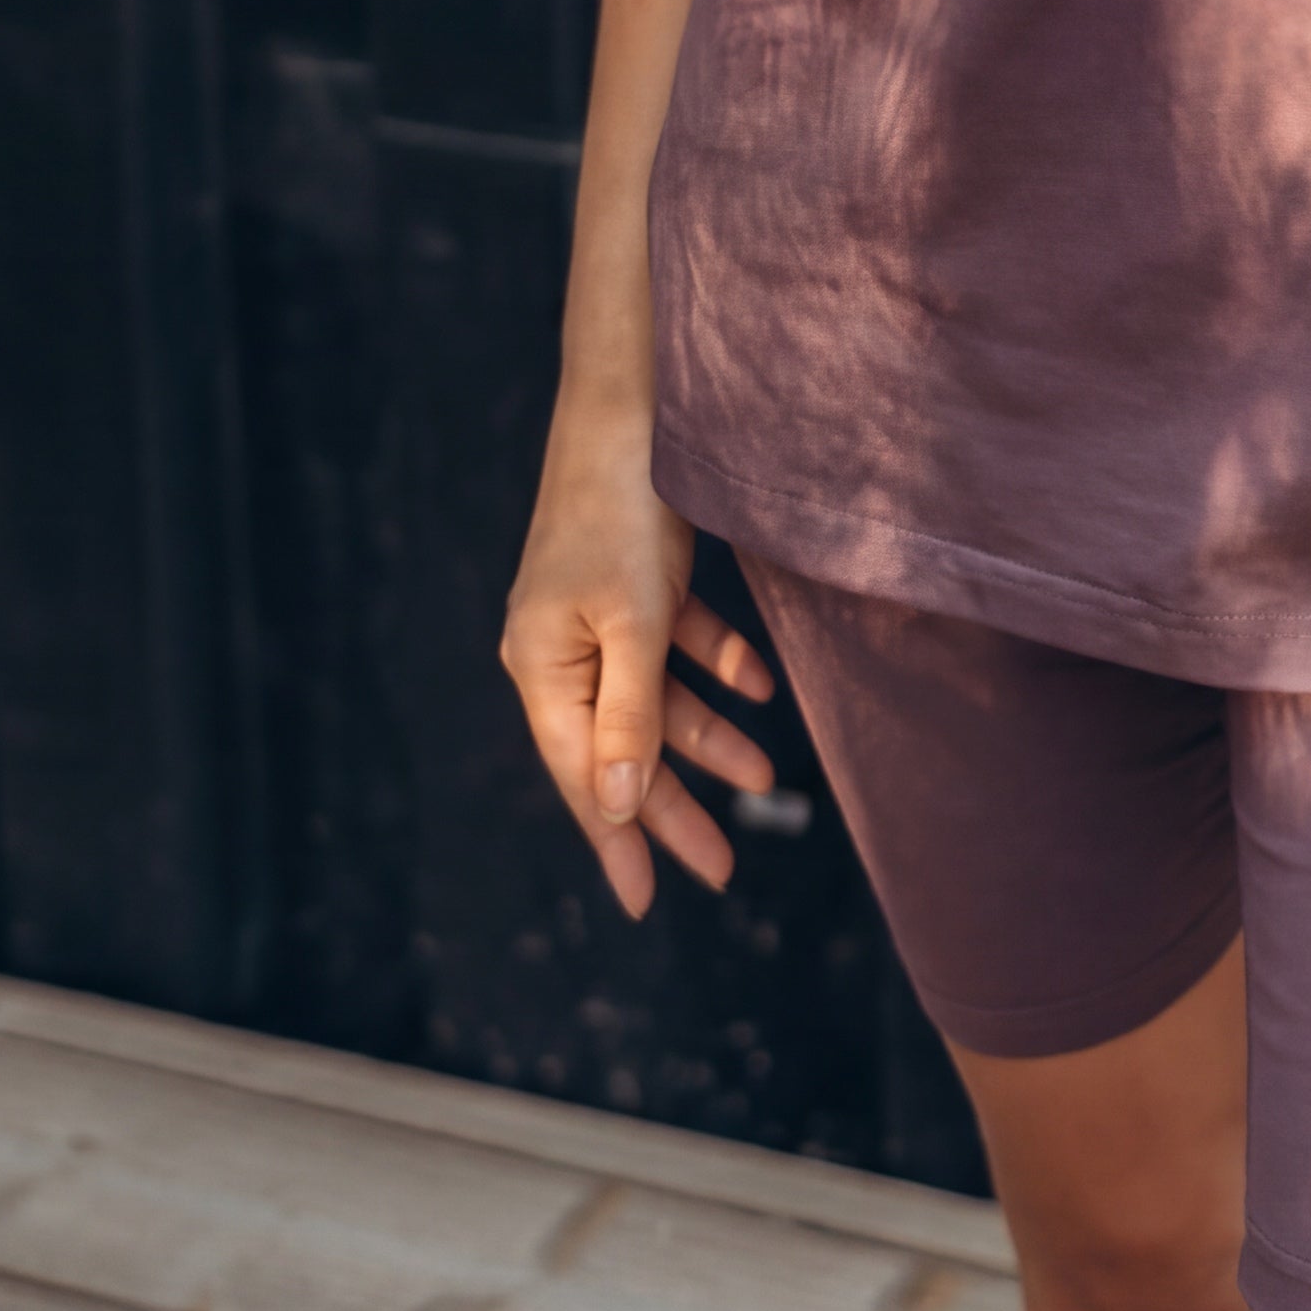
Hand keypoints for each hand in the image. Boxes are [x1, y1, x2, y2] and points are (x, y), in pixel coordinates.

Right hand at [501, 408, 779, 918]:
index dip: (616, 841)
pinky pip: (677, 642)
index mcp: (542, 669)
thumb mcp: (630, 623)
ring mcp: (599, 615)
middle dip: (674, 808)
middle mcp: (562, 650)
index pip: (584, 777)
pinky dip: (718, 662)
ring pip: (657, 699)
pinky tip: (762, 685)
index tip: (642, 905)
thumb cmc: (619, 514)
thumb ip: (629, 716)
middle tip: (724, 869)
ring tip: (768, 776)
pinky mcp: (635, 580)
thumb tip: (619, 807)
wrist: (630, 405)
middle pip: (623, 750)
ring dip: (710, 736)